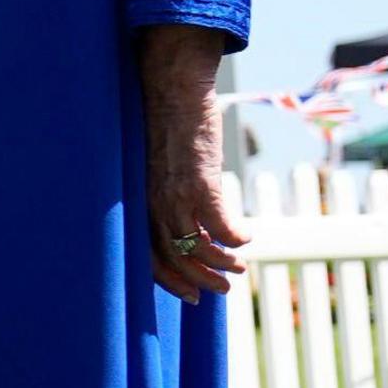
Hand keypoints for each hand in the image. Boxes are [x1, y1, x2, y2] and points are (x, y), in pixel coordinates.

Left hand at [138, 23, 248, 298]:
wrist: (172, 90)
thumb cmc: (167, 126)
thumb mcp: (159, 166)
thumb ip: (166, 191)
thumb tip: (186, 213)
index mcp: (141, 201)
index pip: (147, 255)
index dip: (169, 280)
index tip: (190, 296)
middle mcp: (154, 202)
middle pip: (174, 257)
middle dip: (199, 280)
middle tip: (222, 291)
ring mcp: (176, 194)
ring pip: (197, 247)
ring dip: (221, 264)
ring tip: (239, 270)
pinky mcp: (201, 181)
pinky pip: (220, 225)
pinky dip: (234, 239)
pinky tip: (247, 240)